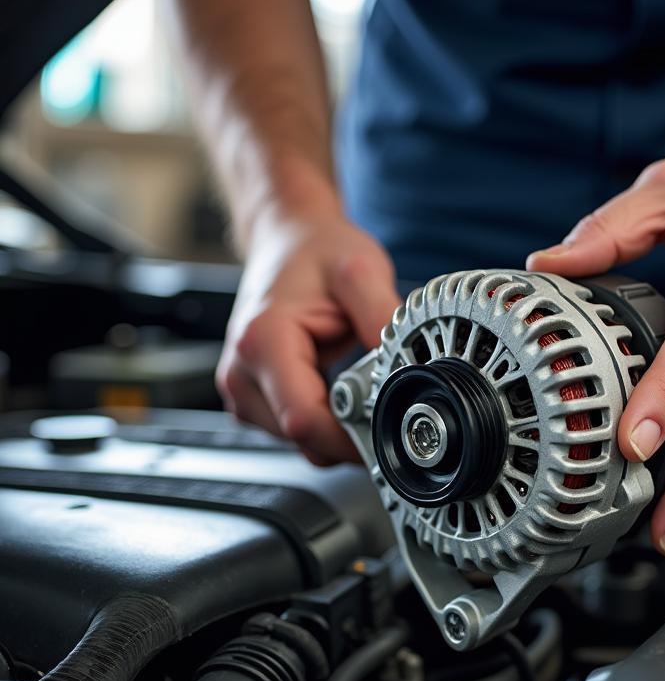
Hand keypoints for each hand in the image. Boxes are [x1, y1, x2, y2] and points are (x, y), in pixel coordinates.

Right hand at [219, 210, 400, 464]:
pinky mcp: (252, 399)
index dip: (350, 438)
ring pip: (301, 441)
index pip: (304, 420)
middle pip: (303, 438)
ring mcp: (242, 390)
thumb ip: (384, 320)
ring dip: (338, 429)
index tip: (386, 431)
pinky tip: (342, 393)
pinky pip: (297, 432)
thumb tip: (407, 368)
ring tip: (359, 388)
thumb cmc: (317, 251)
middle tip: (385, 406)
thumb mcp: (361, 271)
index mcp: (262, 341)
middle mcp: (241, 372)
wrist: (287, 239)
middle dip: (350, 434)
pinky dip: (326, 423)